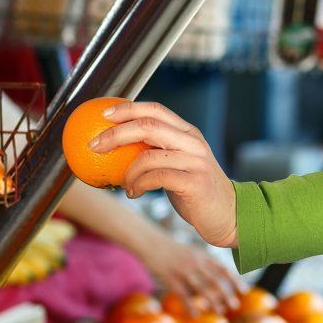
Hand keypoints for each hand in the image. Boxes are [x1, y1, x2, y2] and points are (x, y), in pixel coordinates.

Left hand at [90, 101, 237, 248]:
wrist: (228, 214)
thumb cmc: (195, 190)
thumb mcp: (179, 163)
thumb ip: (157, 150)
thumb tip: (116, 145)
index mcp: (188, 133)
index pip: (156, 110)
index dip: (128, 108)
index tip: (103, 115)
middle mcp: (193, 142)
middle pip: (148, 126)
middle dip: (115, 134)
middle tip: (95, 145)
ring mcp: (196, 162)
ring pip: (148, 156)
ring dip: (127, 172)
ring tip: (123, 183)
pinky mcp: (194, 182)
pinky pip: (155, 178)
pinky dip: (138, 185)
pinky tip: (133, 193)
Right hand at [136, 231, 242, 314]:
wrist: (151, 242)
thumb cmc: (174, 251)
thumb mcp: (193, 252)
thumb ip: (206, 263)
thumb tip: (221, 276)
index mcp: (203, 256)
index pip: (223, 269)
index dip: (235, 280)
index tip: (244, 291)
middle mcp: (195, 262)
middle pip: (215, 280)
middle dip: (226, 294)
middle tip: (235, 305)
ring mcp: (182, 269)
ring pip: (200, 288)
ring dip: (212, 301)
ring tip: (220, 311)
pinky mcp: (169, 277)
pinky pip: (181, 293)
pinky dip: (189, 305)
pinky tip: (195, 315)